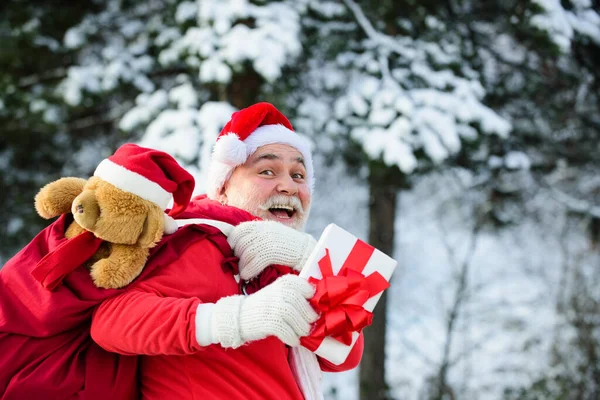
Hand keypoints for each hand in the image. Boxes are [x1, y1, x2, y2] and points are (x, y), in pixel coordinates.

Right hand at [196, 275, 317, 347]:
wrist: (239, 316)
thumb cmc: (263, 306)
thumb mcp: (278, 293)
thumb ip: (294, 295)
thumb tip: (316, 307)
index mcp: (284, 282)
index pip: (306, 287)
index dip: (311, 299)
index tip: (312, 307)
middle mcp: (280, 292)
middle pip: (304, 305)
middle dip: (309, 317)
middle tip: (309, 324)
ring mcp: (274, 306)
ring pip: (298, 320)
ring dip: (302, 329)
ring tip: (300, 333)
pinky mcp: (269, 321)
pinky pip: (287, 332)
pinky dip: (292, 338)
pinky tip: (292, 340)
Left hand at [227, 220, 316, 280]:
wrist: (312, 256)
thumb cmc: (290, 254)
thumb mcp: (273, 242)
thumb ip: (257, 242)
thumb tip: (235, 251)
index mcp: (265, 226)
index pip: (240, 230)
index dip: (232, 242)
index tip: (232, 254)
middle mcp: (268, 229)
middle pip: (241, 241)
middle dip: (237, 255)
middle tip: (238, 266)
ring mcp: (274, 239)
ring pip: (247, 251)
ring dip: (242, 265)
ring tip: (243, 274)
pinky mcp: (279, 250)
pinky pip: (257, 259)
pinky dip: (249, 269)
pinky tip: (248, 276)